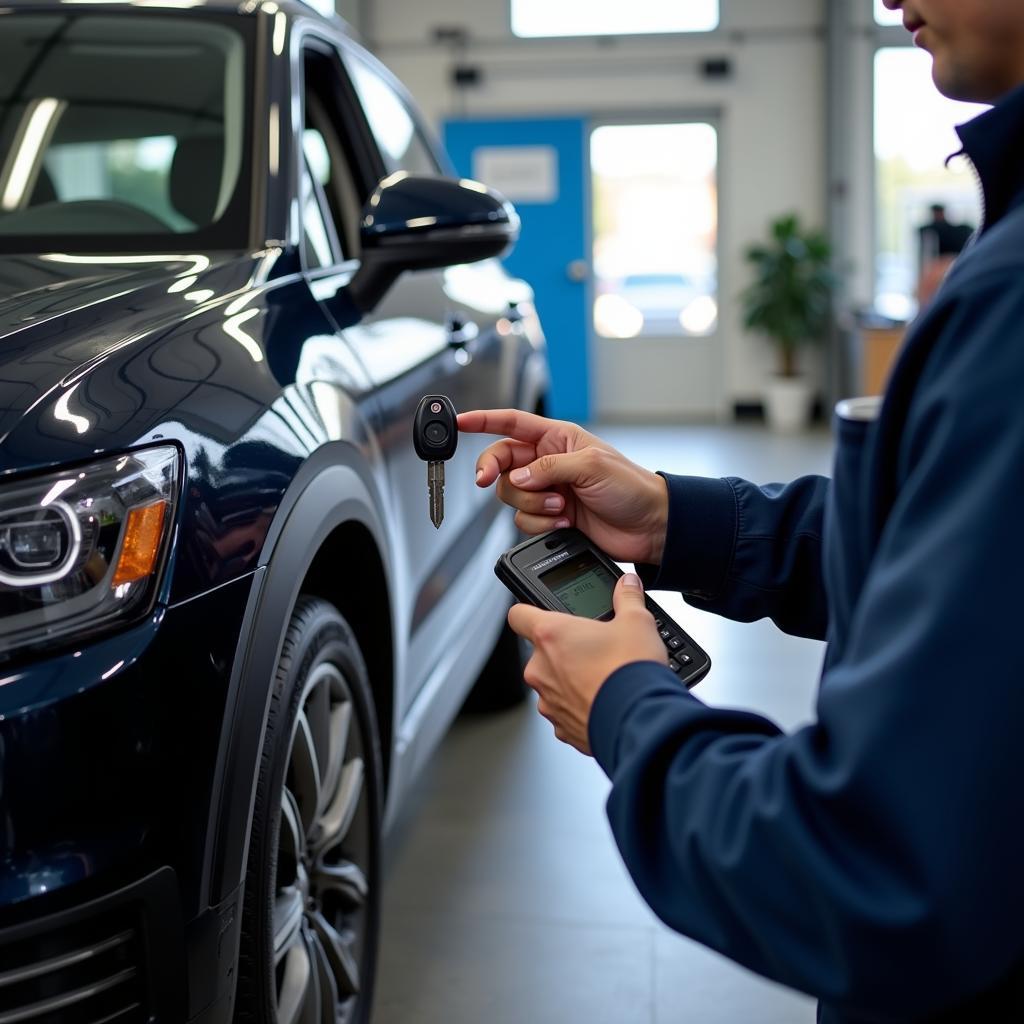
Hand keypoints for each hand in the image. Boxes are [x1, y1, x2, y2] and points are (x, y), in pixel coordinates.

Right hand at [458, 409, 669, 565]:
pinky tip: (565, 521)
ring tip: (561, 507)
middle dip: (495, 474)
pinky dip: (540, 523)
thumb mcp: (590, 466)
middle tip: (486, 481)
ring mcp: (548, 491)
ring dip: (532, 505)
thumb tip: (519, 478)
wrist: (648, 526)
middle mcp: (547, 462)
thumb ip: (549, 468)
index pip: (511, 423)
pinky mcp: (551, 517)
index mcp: (557, 438)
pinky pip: (524, 520)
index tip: (458, 422)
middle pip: (501, 464)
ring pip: (511, 496)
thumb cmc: (631, 487)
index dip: (482, 420)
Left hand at [507, 573, 665, 754]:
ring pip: (552, 683)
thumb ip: (627, 598)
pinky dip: (580, 706)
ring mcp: (547, 700)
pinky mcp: (560, 728)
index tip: (541, 614)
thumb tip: (628, 585)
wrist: (641, 721)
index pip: (518, 614)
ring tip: (602, 677)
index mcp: (550, 635)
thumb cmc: (631, 671)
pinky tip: (603, 700)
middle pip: (541, 651)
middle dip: (564, 650)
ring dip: (571, 679)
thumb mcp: (637, 622)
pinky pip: (564, 710)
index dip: (528, 611)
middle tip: (594, 650)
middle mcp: (540, 668)